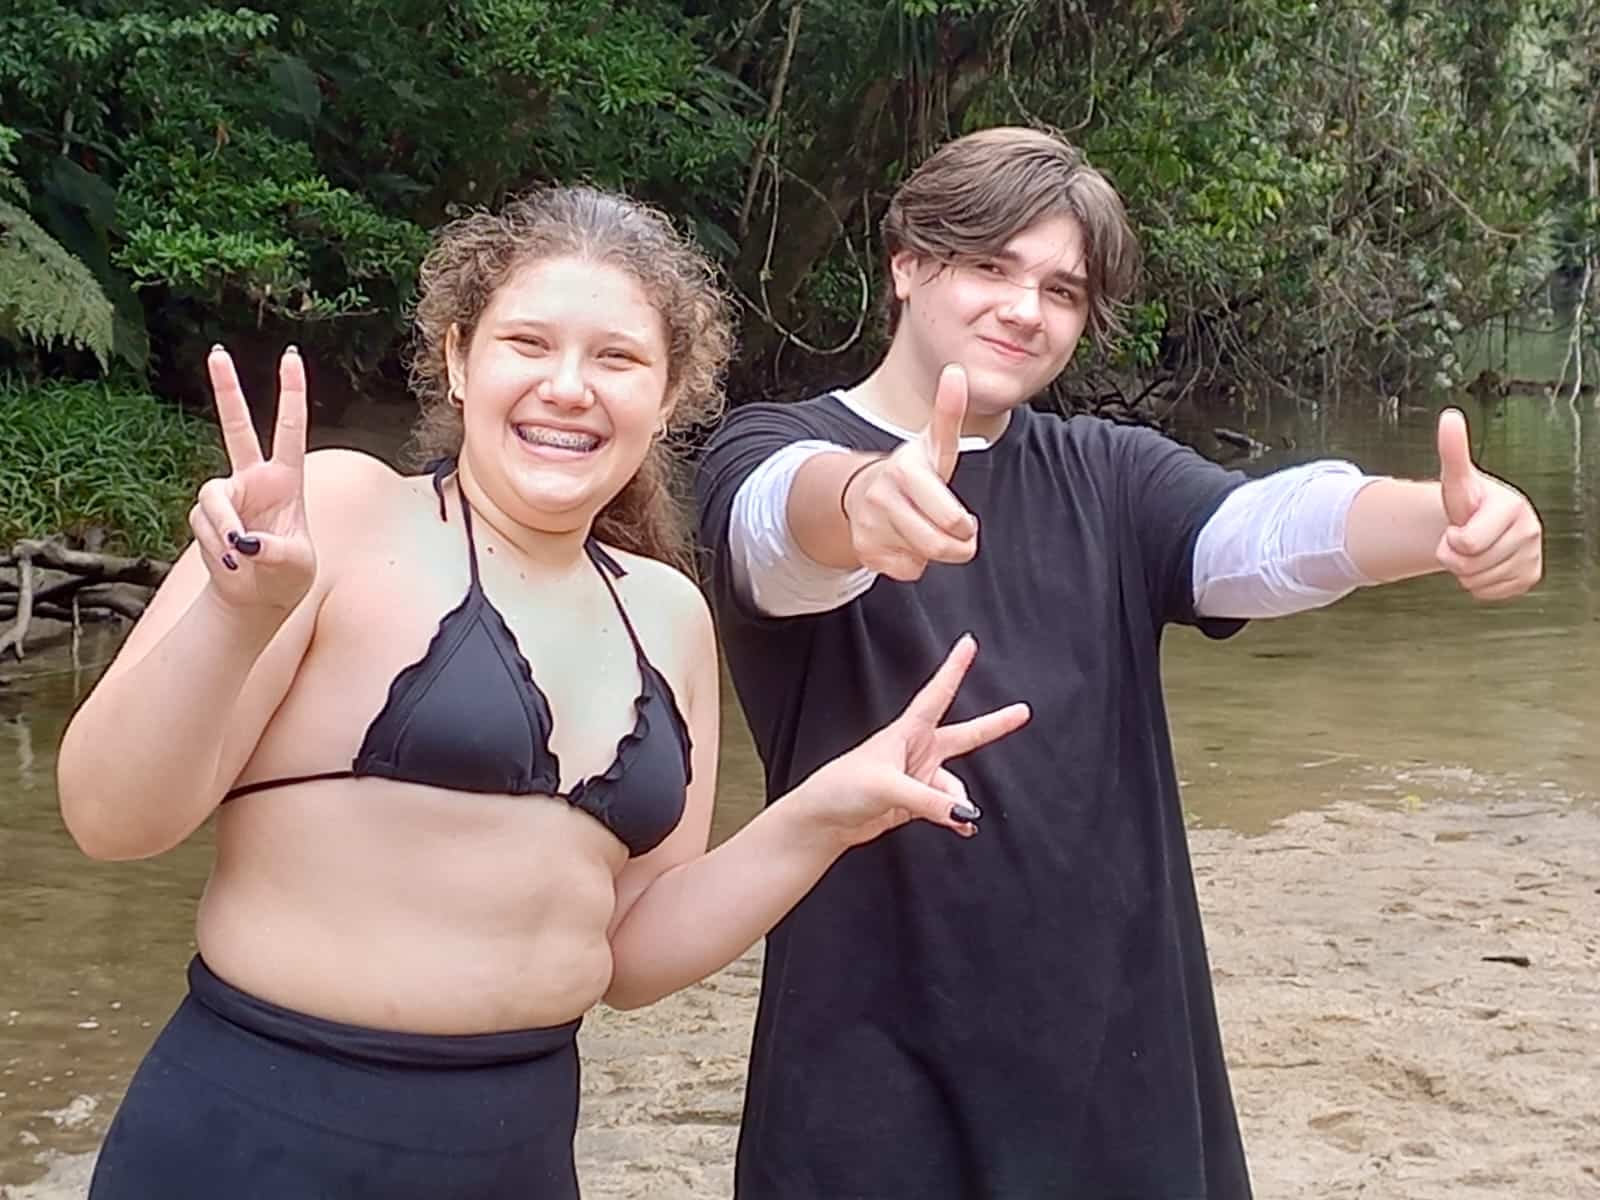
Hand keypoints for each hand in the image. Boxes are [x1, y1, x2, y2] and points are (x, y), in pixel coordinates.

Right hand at [190, 346, 316, 613]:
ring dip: (223, 528)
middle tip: (218, 352)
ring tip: (240, 556)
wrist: (257, 599)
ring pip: (214, 499)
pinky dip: (217, 546)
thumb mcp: (296, 565)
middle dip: (227, 390)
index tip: (290, 357)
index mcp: (287, 480)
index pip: (290, 430)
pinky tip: (233, 564)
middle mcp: (254, 479)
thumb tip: (243, 540)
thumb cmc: (288, 577)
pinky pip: (205, 525)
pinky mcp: (205, 516)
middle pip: (236, 427)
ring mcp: (227, 496)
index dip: (291, 394)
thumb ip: (275, 551)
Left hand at [792, 634, 1029, 849]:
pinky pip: (948, 807)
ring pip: (955, 785)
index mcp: (907, 732)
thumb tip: (965, 812)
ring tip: (956, 819)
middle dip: (994, 725)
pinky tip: (962, 827)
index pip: (937, 693)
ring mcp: (917, 776)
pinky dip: (957, 817)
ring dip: (958, 802)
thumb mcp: (888, 788)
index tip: (969, 643)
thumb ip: (930, 801)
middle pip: (964, 735)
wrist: (823, 820)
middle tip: (1022, 712)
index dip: (954, 668)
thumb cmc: (842, 788)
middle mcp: (916, 750)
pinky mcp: (915, 802)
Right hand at [842, 364, 979, 580]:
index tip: (966, 523)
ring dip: (932, 551)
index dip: (963, 526)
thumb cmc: (914, 471)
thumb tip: (957, 371)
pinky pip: (905, 571)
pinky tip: (906, 542)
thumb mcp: (934, 443)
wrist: (865, 491)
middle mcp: (881, 496)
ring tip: (927, 529)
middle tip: (959, 535)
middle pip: (938, 544)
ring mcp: (868, 524)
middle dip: (956, 546)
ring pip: (921, 558)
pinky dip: (913, 564)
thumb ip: (949, 412)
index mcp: (905, 470)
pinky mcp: (863, 550)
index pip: (949, 517)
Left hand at [1434, 408, 1541, 600]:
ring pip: (1478, 582)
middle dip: (1455, 557)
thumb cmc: (1468, 501)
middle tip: (1460, 539)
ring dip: (1465, 571)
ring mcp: (1533, 556)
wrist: (1480, 521)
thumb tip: (1449, 417)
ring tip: (1473, 549)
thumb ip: (1452, 451)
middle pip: (1470, 565)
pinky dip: (1478, 585)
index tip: (1457, 525)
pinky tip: (1483, 563)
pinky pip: (1489, 594)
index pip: (1465, 544)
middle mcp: (1530, 531)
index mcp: (1512, 507)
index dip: (1450, 540)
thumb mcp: (1456, 479)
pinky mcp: (1530, 576)